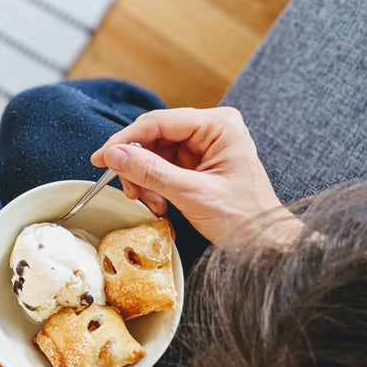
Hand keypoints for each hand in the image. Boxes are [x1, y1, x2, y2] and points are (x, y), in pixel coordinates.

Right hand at [91, 106, 290, 244]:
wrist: (265, 244)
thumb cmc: (243, 219)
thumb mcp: (192, 195)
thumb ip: (151, 172)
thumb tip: (115, 154)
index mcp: (219, 125)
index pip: (159, 122)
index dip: (125, 140)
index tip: (101, 158)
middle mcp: (212, 129)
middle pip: (155, 137)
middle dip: (138, 166)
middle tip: (130, 191)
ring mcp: (206, 147)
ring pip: (156, 154)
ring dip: (146, 181)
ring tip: (151, 204)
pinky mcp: (200, 164)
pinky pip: (165, 168)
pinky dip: (156, 187)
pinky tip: (160, 205)